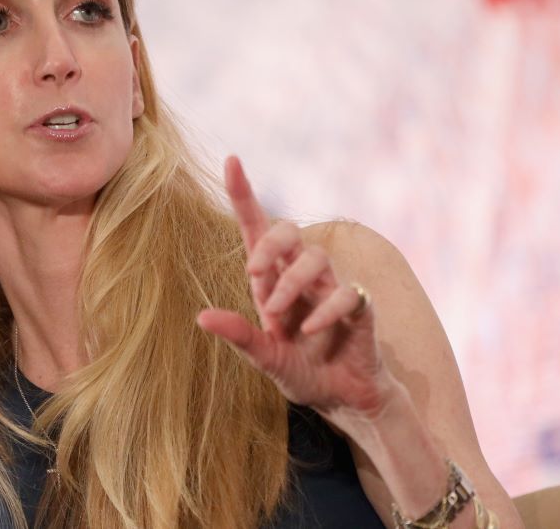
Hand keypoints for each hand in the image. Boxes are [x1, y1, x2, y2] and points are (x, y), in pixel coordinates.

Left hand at [196, 156, 394, 421]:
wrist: (341, 399)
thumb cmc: (301, 369)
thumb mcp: (263, 356)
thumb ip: (238, 336)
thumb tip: (201, 318)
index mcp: (272, 282)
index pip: (257, 228)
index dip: (244, 194)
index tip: (232, 160)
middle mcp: (301, 278)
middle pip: (289, 231)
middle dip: (270, 243)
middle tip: (253, 273)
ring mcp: (331, 288)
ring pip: (316, 258)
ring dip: (292, 283)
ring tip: (275, 314)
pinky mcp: (359, 307)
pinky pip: (346, 293)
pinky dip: (326, 309)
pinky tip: (311, 329)